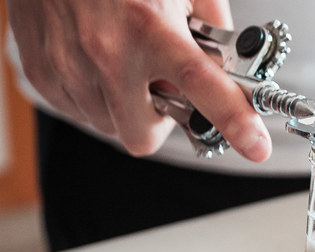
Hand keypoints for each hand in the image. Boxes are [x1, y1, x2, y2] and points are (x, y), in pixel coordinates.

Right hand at [7, 0, 269, 158]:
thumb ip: (212, 29)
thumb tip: (229, 72)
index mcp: (150, 26)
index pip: (200, 84)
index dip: (233, 119)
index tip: (257, 146)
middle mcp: (107, 52)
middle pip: (144, 135)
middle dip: (159, 121)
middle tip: (161, 87)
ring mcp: (69, 66)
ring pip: (111, 126)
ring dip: (125, 107)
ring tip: (124, 62)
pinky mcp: (41, 72)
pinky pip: (79, 112)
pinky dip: (95, 96)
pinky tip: (95, 60)